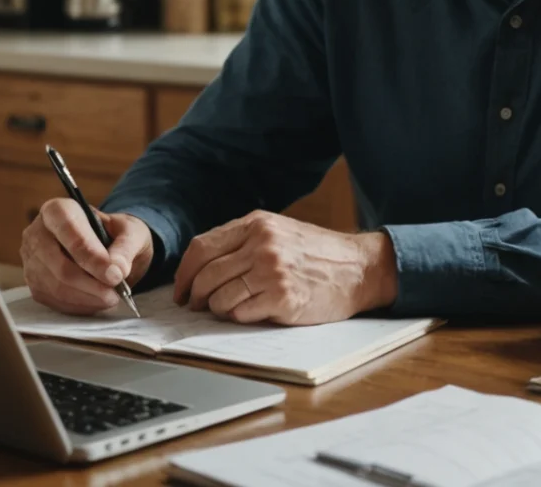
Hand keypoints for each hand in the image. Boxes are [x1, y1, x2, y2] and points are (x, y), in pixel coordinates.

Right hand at [20, 199, 152, 314]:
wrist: (106, 248)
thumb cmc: (116, 235)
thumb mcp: (131, 232)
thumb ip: (125, 247)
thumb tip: (116, 270)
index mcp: (58, 210)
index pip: (68, 231)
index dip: (91, 256)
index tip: (114, 275)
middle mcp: (37, 233)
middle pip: (60, 265)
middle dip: (91, 284)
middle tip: (116, 292)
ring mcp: (32, 261)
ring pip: (56, 287)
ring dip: (87, 298)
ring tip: (111, 298)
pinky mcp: (34, 284)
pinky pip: (55, 301)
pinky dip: (80, 306)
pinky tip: (97, 301)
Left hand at [172, 211, 397, 324]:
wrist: (359, 268)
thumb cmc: (317, 254)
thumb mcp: (279, 232)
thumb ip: (243, 241)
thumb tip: (202, 266)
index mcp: (257, 224)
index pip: (202, 247)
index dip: (185, 273)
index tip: (181, 289)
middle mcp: (263, 245)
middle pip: (206, 275)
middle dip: (195, 295)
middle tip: (196, 306)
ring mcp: (272, 272)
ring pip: (220, 298)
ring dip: (218, 309)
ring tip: (230, 308)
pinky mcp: (283, 298)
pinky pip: (241, 314)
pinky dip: (240, 317)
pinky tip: (253, 312)